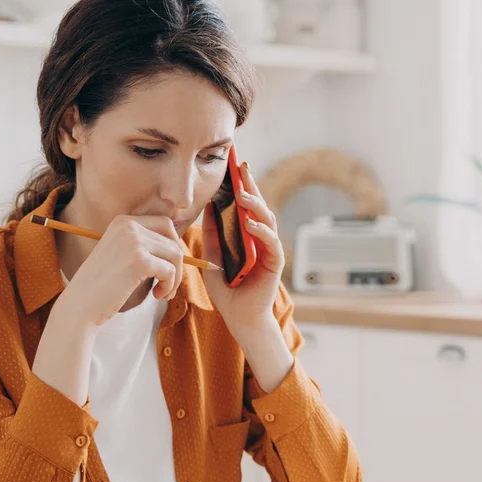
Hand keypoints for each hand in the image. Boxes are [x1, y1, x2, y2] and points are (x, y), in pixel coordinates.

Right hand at [56, 214, 183, 326]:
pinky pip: (170, 271)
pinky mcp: (139, 261)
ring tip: (163, 293)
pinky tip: (157, 295)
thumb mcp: (122, 255)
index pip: (165, 224)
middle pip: (173, 240)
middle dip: (177, 265)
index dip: (173, 247)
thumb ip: (145, 246)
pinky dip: (168, 286)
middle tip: (168, 285)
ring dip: (175, 278)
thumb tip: (179, 247)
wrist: (80, 305)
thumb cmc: (103, 286)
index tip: (167, 268)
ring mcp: (134, 242)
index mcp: (123, 221)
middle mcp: (128, 226)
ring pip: (175, 255)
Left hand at [201, 161, 284, 338]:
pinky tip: (250, 224)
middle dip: (250, 185)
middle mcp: (260, 237)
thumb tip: (206, 207)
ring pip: (266, 220)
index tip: (232, 165)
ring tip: (243, 193)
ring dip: (256, 205)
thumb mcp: (213, 256)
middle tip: (241, 166)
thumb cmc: (227, 289)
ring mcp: (269, 248)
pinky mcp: (274, 262)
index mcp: (246, 234)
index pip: (244, 204)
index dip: (240, 184)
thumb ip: (212, 234)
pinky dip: (261, 232)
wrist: (238, 316)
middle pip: (258, 205)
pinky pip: (270, 242)